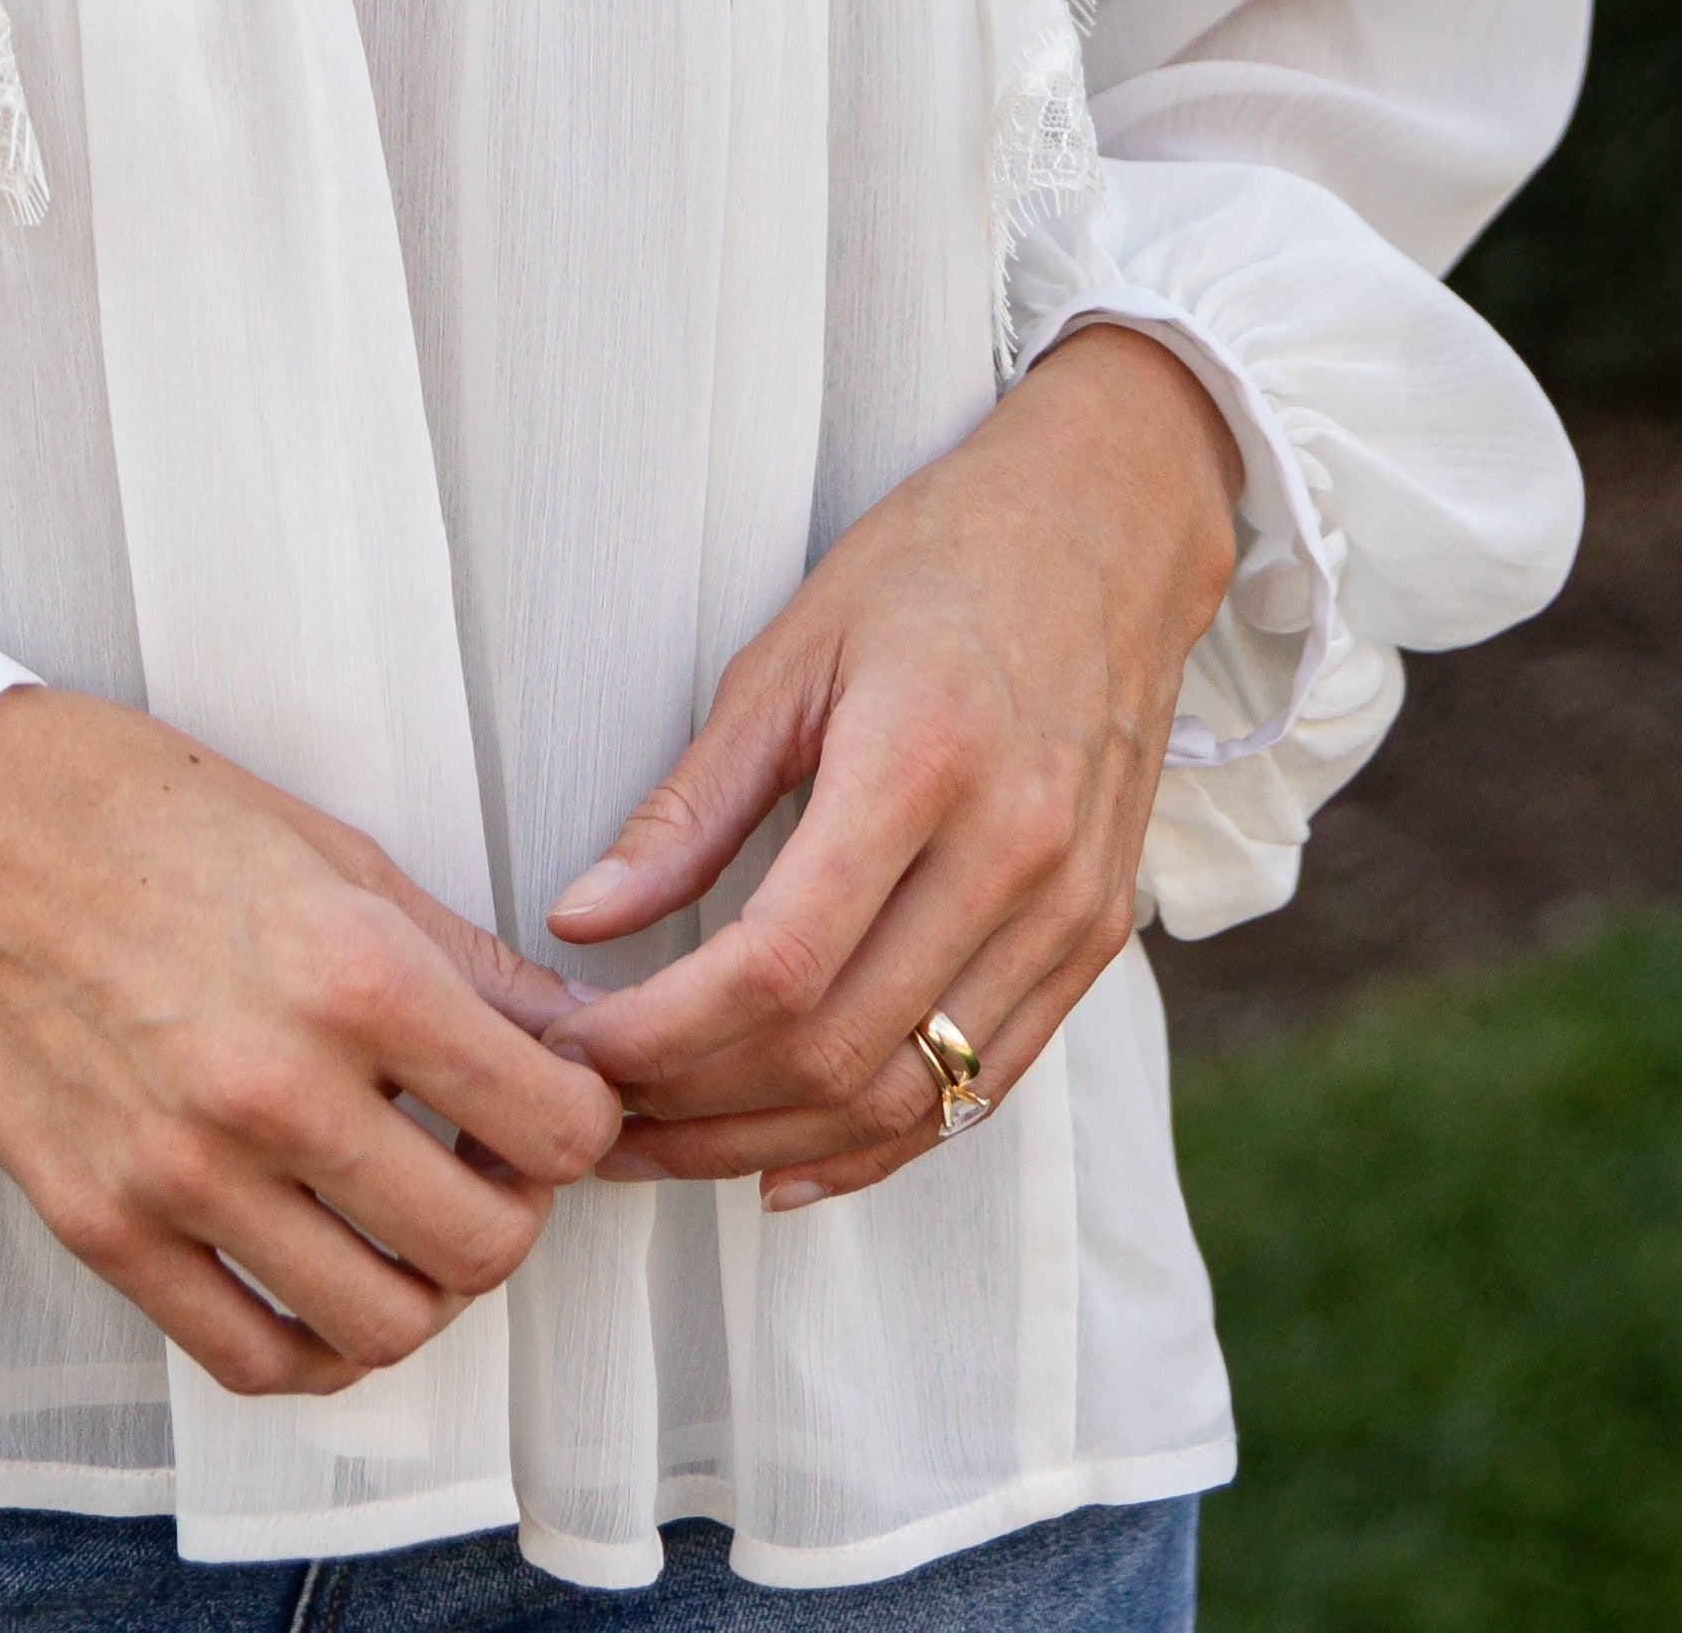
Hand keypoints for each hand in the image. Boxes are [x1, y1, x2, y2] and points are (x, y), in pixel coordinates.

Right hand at [0, 687, 623, 1395]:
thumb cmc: (126, 804)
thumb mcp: (325, 846)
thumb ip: (458, 960)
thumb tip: (566, 1037)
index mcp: (348, 971)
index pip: (550, 1123)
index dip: (578, 1118)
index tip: (555, 1099)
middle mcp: (274, 1088)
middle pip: (483, 1243)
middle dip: (512, 1210)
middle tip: (486, 1161)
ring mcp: (182, 1174)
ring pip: (382, 1325)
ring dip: (423, 1287)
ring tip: (404, 1219)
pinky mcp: (102, 1227)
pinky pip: (253, 1359)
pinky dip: (318, 1348)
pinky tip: (325, 1285)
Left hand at [542, 326, 1241, 1209]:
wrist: (1110, 526)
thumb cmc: (935, 564)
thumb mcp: (790, 652)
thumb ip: (692, 802)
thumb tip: (583, 919)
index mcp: (920, 762)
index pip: (776, 961)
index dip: (660, 1035)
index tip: (571, 1050)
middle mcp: (1013, 852)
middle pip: (836, 1050)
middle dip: (693, 1109)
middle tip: (594, 1115)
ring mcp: (1068, 910)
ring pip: (908, 1096)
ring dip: (771, 1144)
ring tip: (665, 1146)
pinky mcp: (1096, 941)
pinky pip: (981, 1088)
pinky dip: (877, 1143)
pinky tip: (785, 1156)